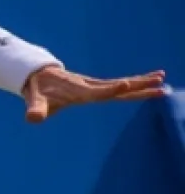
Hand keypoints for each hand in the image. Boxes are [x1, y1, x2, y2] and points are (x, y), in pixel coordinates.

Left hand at [22, 66, 166, 122]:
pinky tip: (147, 85)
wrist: (37, 75)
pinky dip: (133, 85)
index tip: (126, 84)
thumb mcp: (34, 100)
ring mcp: (93, 86)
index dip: (111, 89)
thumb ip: (35, 109)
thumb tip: (32, 118)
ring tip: (161, 80)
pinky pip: (118, 86)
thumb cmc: (37, 90)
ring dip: (140, 83)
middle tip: (159, 81)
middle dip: (137, 84)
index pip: (97, 91)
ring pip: (121, 85)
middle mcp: (89, 87)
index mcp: (78, 92)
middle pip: (117, 86)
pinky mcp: (95, 86)